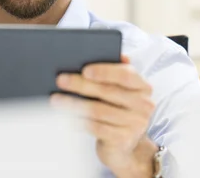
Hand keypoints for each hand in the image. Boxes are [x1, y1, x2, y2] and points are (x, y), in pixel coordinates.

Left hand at [51, 55, 156, 176]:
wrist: (125, 144)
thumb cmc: (118, 109)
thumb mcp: (120, 91)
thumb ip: (112, 73)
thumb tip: (92, 54)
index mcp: (143, 87)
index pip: (126, 75)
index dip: (105, 71)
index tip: (84, 70)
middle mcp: (143, 105)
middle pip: (107, 91)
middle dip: (81, 84)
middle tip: (61, 80)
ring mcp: (135, 124)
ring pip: (98, 110)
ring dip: (74, 104)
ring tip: (56, 99)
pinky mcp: (122, 139)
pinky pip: (96, 127)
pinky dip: (78, 121)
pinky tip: (66, 117)